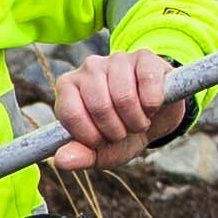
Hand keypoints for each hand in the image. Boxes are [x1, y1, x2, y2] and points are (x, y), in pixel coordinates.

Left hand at [45, 50, 178, 170]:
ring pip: (124, 96)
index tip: (102, 141)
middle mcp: (89, 68)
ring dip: (137, 120)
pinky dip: (153, 104)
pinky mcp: (144, 57)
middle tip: (125, 131)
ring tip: (139, 121)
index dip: (92, 137)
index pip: (71, 114)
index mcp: (68, 87)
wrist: (156, 118)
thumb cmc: (123, 133)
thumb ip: (80, 156)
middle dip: (117, 131)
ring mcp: (116, 59)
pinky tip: (152, 106)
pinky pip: (147, 82)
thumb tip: (61, 160)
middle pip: (99, 106)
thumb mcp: (101, 152)